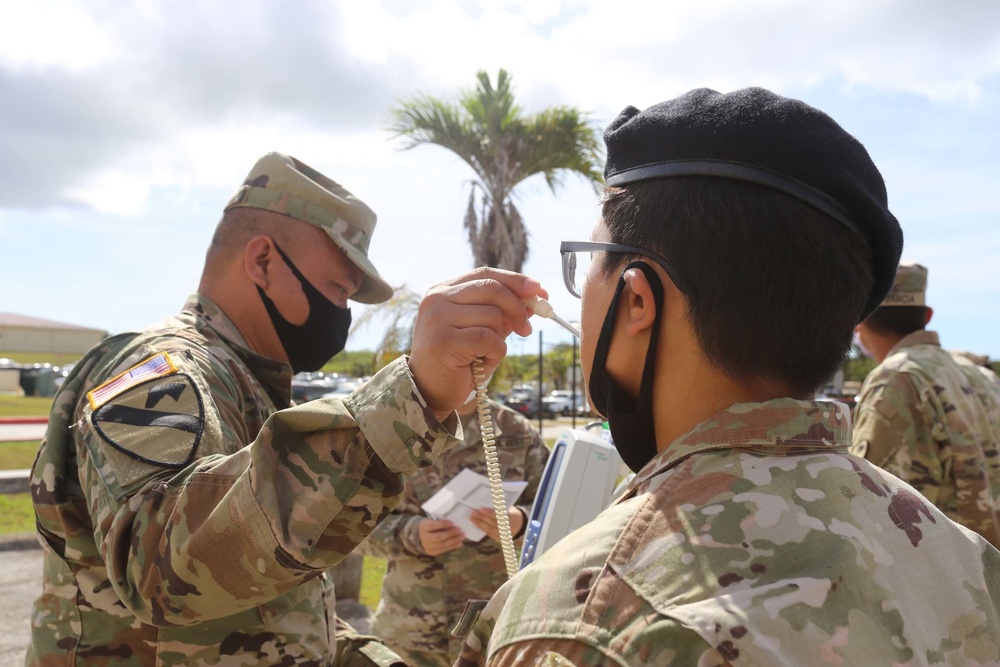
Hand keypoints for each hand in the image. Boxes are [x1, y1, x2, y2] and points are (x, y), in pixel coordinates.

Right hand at [409, 268, 545, 419]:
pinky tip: (482, 363)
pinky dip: (495, 353)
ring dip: (500, 339)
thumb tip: (535, 297)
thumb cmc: (457, 360)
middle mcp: (437, 299)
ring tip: (486, 354)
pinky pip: (489, 339)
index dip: (515, 281)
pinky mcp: (444, 341)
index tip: (539, 291)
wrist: (429, 392)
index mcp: (443, 290)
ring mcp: (438, 318)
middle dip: (518, 308)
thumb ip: (502, 311)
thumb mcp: (481, 329)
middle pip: (492, 289)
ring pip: (493, 315)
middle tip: (526, 330)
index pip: (485, 274)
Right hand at [417, 519, 465, 555]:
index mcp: (423, 527)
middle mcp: (424, 538)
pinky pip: (444, 550)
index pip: (432, 526)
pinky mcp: (433, 552)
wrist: (421, 537)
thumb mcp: (431, 521)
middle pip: (438, 537)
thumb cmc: (430, 526)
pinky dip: (453, 546)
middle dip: (450, 534)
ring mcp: (428, 546)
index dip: (442, 524)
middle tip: (459, 530)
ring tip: (462, 536)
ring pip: (442, 545)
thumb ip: (440, 521)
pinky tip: (460, 543)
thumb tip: (454, 522)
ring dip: (454, 541)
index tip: (452, 522)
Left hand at [470, 507, 524, 544]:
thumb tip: (485, 502)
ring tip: (472, 518)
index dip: (490, 513)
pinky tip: (476, 525)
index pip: (500, 515)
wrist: (520, 525)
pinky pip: (490, 534)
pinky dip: (482, 529)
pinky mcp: (501, 540)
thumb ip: (499, 507)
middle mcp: (509, 527)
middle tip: (473, 513)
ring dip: (480, 524)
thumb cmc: (511, 512)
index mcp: (513, 517)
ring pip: (490, 530)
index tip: (481, 509)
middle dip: (482, 518)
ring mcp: (505, 535)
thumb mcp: (508, 508)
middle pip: (494, 523)